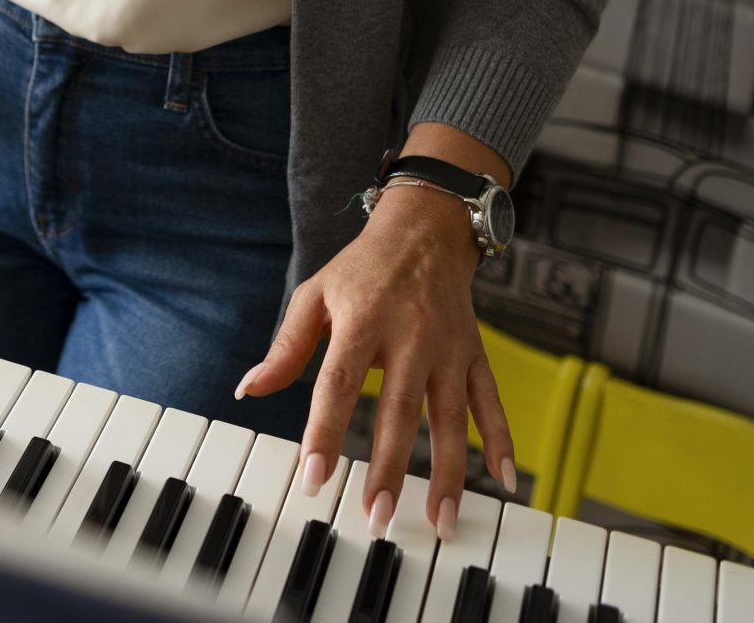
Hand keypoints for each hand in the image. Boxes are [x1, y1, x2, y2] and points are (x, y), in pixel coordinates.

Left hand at [235, 180, 513, 537]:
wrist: (424, 231)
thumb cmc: (361, 270)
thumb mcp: (314, 296)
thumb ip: (285, 348)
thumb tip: (248, 391)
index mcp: (363, 320)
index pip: (339, 383)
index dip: (325, 431)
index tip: (313, 477)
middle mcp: (410, 337)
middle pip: (400, 410)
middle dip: (390, 468)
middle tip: (376, 518)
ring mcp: (448, 349)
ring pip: (450, 418)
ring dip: (448, 474)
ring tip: (440, 522)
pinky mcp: (474, 355)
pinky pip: (491, 402)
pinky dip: (502, 440)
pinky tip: (505, 481)